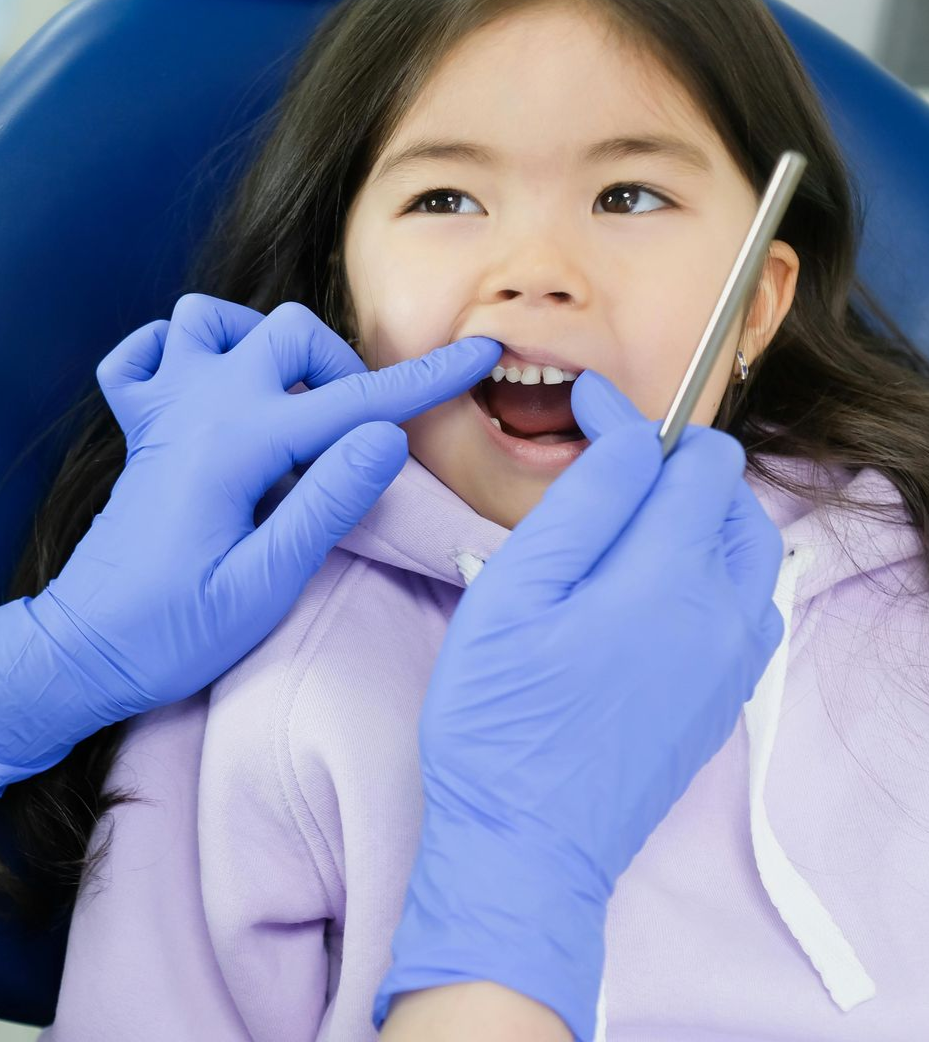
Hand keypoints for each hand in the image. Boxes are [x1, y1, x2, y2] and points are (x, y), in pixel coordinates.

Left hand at [0, 295, 500, 798]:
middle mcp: (199, 407)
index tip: (480, 351)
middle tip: (354, 437)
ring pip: (211, 319)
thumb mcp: (264, 583)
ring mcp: (162, 411)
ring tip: (284, 401)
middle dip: (340, 368)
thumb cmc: (173, 632)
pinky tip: (206, 390)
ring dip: (260, 343)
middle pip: (288, 332)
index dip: (426, 378)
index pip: (353, 402)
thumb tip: (387, 434)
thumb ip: (327, 502)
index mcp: (238, 444)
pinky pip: (146, 353)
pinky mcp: (140, 429)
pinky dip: (179, 352)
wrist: (81, 651)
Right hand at [374, 370, 782, 1041]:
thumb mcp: (515, 593)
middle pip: (729, 492)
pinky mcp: (727, 694)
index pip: (682, 455)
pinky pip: (744, 599)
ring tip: (627, 522)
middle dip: (672, 461)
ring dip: (696, 512)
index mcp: (671, 577)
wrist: (528, 845)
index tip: (584, 402)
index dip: (627, 415)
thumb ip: (583, 504)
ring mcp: (734, 659)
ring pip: (746, 544)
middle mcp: (724, 612)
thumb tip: (628, 439)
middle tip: (601, 472)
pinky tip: (650, 586)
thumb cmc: (501, 720)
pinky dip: (709, 567)